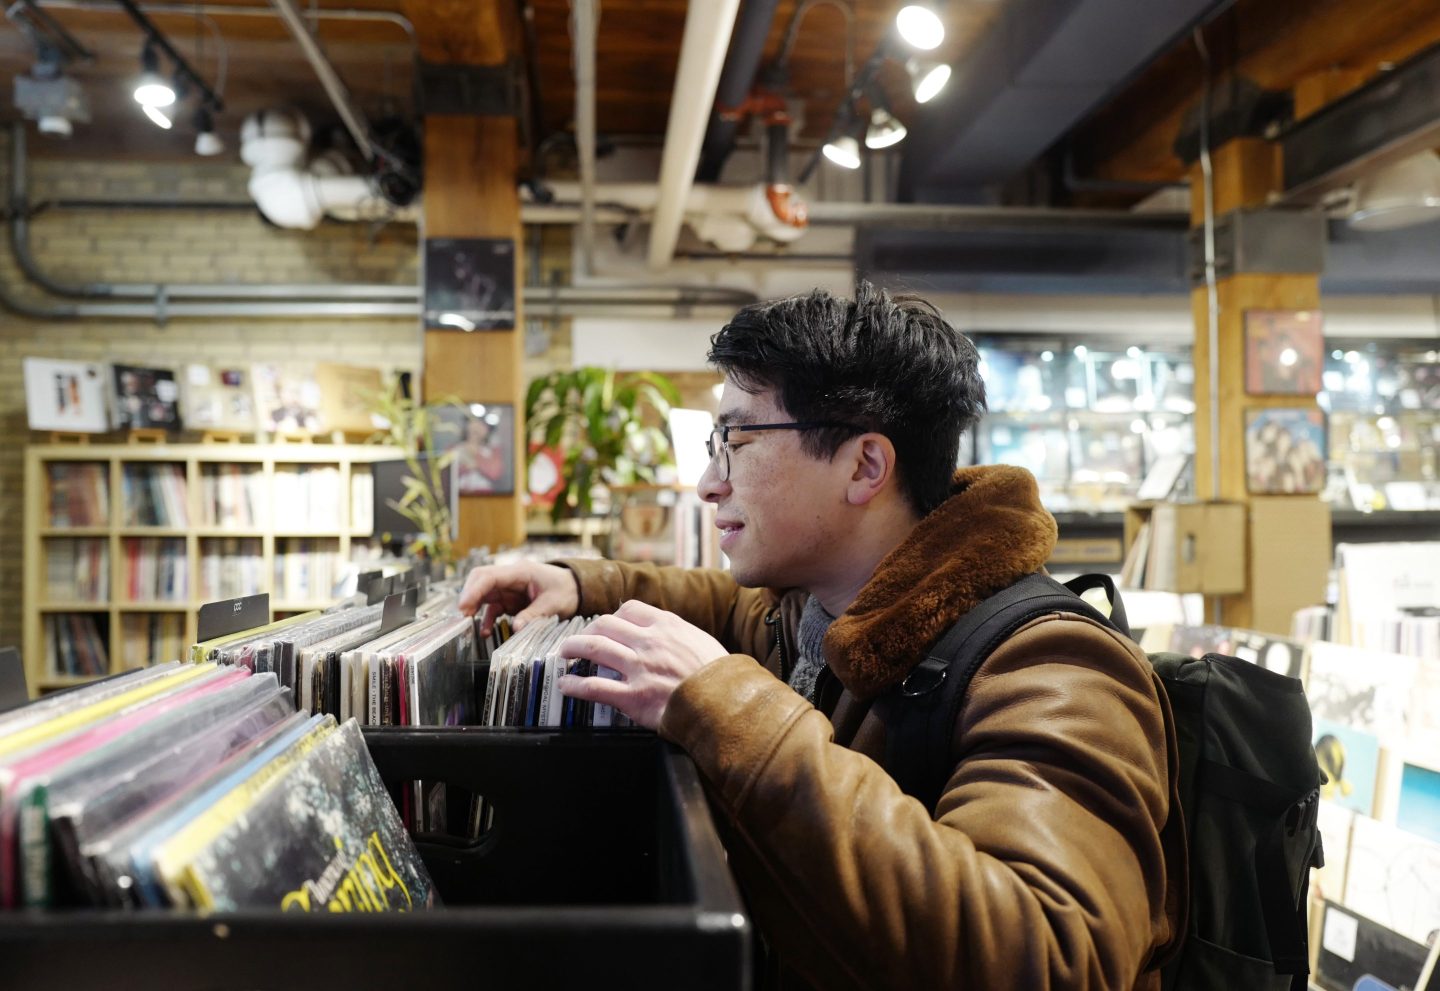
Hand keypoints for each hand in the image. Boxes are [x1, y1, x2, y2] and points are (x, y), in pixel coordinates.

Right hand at [457, 561, 578, 634]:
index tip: (463, 606)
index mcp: (520, 572)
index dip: (474, 590)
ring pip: (483, 594)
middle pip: (481, 581)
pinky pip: (492, 608)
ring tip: (468, 625)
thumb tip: (515, 628)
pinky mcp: (509, 600)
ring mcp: (508, 589)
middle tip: (462, 615)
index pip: (489, 576)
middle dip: (469, 596)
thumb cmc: (566, 591)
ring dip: (474, 608)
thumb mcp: (553, 604)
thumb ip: (533, 615)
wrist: (575, 589)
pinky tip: (485, 632)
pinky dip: (487, 619)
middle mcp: (510, 578)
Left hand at [557, 600, 727, 728]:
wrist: (726, 704)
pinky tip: (565, 685)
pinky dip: (574, 684)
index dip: (613, 617)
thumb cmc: (719, 677)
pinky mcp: (633, 697)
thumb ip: (679, 635)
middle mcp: (649, 642)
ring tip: (564, 654)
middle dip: (587, 631)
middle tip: (580, 641)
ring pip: (593, 648)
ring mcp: (639, 669)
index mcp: (667, 626)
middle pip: (605, 625)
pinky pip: (593, 686)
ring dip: (572, 649)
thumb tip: (666, 635)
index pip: (630, 609)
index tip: (607, 626)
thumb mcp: (702, 642)